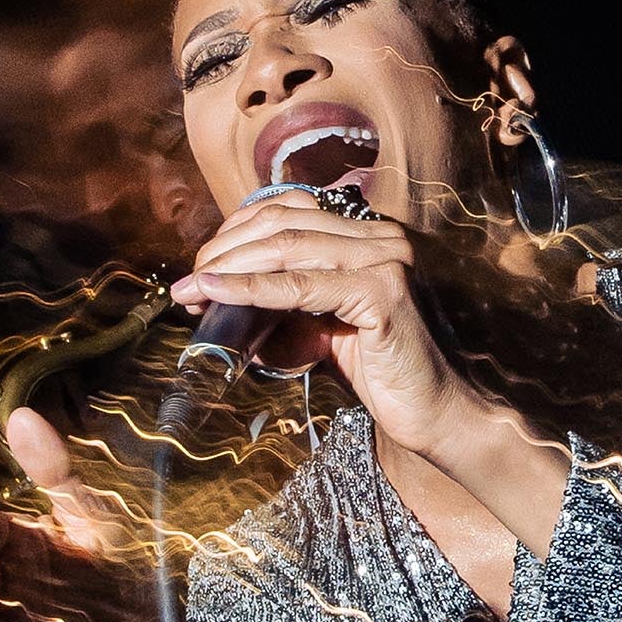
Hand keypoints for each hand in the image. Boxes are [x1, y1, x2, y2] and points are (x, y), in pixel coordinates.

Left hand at [170, 191, 477, 456]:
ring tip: (192, 290)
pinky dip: (252, 288)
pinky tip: (216, 293)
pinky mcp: (383, 292)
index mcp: (370, 234)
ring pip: (288, 247)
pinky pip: (302, 285)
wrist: (434, 412)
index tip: (200, 266)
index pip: (290, 209)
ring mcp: (386, 260)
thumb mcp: (322, 324)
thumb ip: (285, 299)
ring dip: (230, 267)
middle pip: (283, 222)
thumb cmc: (379, 372)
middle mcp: (382, 236)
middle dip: (226, 250)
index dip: (237, 231)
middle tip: (187, 282)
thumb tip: (214, 290)